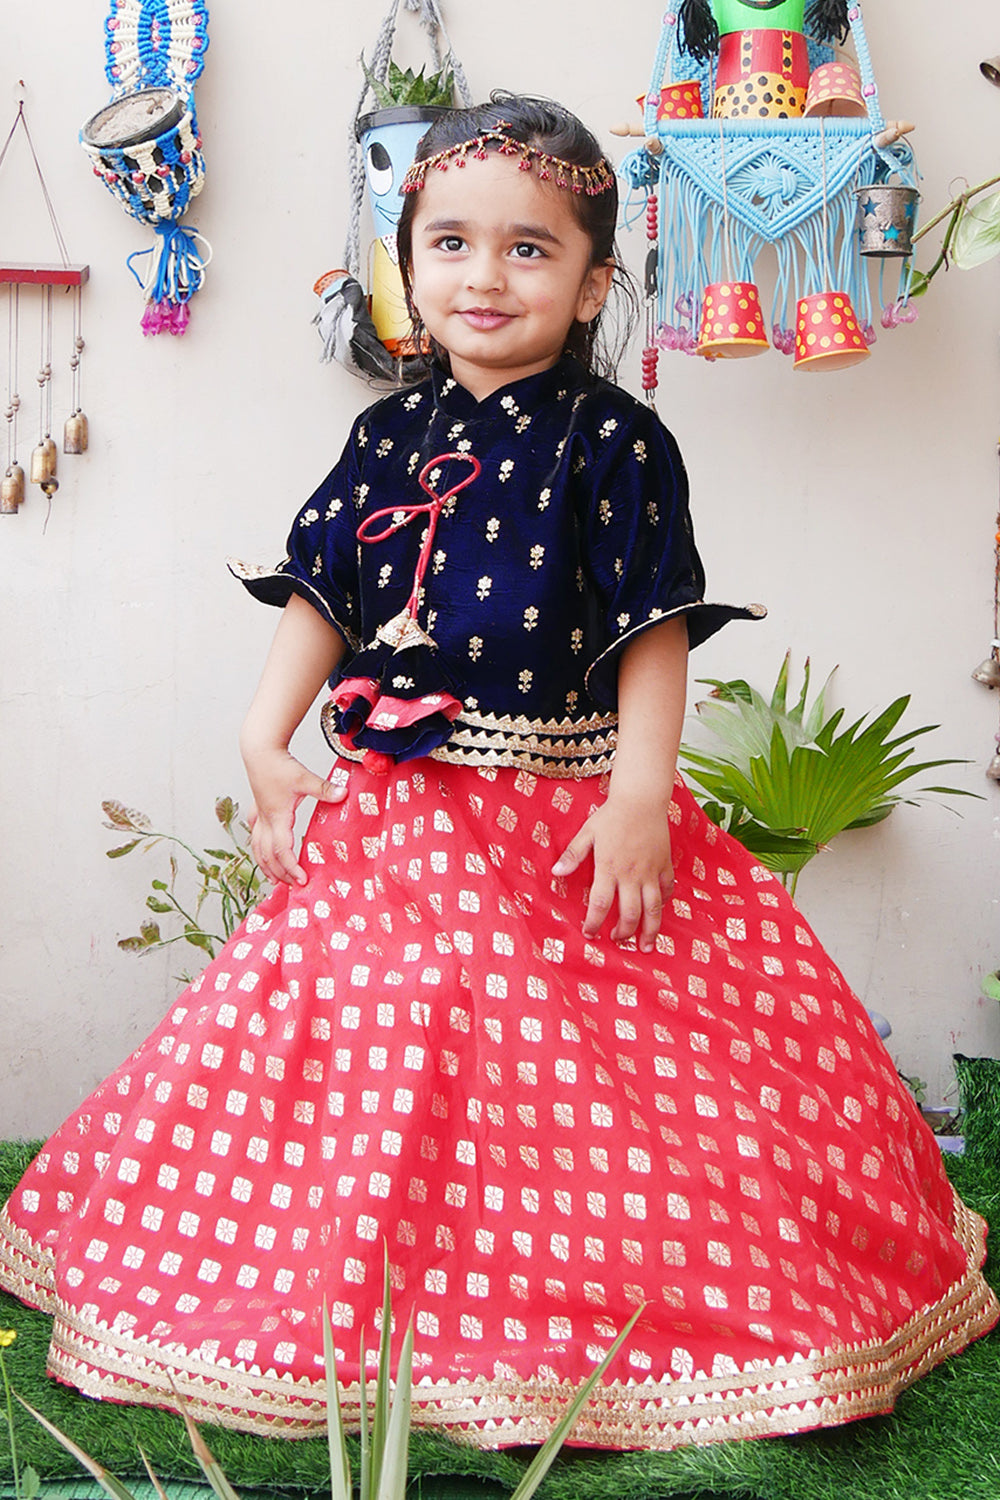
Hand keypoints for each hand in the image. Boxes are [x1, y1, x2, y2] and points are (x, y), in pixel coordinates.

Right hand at [245, 747, 347, 885]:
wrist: (259, 750)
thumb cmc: (279, 764)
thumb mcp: (304, 778)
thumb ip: (324, 789)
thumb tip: (344, 794)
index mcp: (277, 817)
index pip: (282, 850)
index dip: (291, 868)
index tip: (302, 880)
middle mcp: (265, 820)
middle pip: (268, 856)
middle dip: (280, 873)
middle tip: (292, 886)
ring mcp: (259, 815)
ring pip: (257, 848)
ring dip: (266, 865)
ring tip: (274, 880)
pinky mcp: (258, 809)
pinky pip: (254, 835)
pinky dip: (258, 848)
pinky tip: (262, 851)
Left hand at [552, 794, 673, 952]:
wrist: (641, 799)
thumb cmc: (611, 815)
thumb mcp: (587, 832)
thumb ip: (573, 854)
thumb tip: (556, 873)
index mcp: (609, 868)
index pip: (600, 904)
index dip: (594, 922)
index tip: (589, 933)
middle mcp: (632, 874)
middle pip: (630, 913)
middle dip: (624, 932)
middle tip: (617, 940)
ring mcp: (651, 871)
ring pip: (654, 909)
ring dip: (650, 930)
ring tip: (646, 946)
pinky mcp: (665, 865)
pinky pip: (667, 889)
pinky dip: (664, 903)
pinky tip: (658, 912)